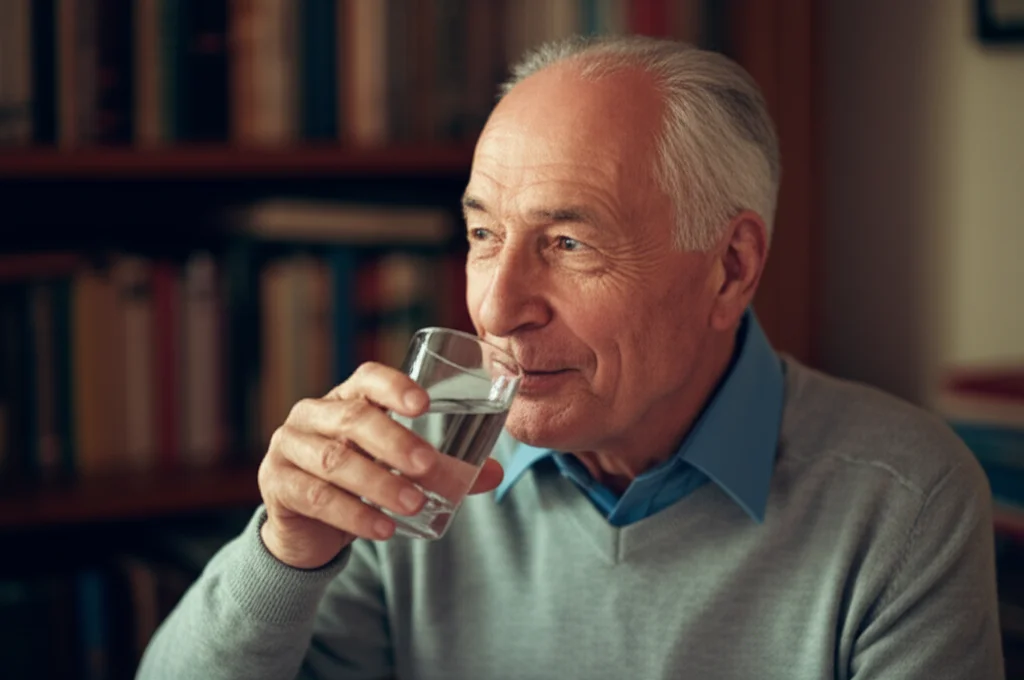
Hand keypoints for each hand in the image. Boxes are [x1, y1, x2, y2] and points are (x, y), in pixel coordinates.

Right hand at [257, 362, 504, 569]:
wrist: (306, 529)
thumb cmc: (359, 483)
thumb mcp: (395, 471)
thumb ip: (441, 470)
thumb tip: (495, 474)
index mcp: (345, 399)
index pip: (367, 378)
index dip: (394, 387)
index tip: (425, 404)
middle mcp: (312, 415)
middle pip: (353, 420)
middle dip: (394, 442)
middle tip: (428, 466)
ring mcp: (288, 447)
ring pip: (334, 461)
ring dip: (378, 484)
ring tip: (414, 504)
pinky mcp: (276, 484)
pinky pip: (315, 497)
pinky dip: (354, 514)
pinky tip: (384, 528)